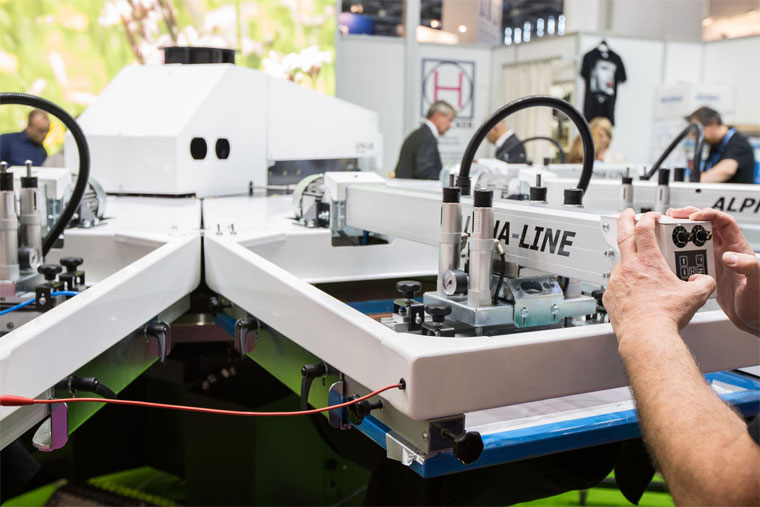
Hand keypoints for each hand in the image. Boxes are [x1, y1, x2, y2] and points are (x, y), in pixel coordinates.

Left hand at [603, 210, 715, 344]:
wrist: (646, 335)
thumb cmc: (665, 316)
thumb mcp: (694, 296)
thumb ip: (703, 283)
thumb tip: (703, 281)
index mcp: (648, 262)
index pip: (644, 229)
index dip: (647, 218)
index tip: (651, 216)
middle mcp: (629, 268)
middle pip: (623, 235)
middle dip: (625, 220)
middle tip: (627, 214)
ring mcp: (616, 281)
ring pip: (620, 263)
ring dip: (628, 260)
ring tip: (638, 266)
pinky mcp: (609, 296)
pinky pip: (616, 284)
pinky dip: (624, 283)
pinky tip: (633, 291)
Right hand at [668, 207, 758, 335]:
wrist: (753, 320)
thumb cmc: (759, 301)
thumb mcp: (756, 282)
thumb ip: (746, 266)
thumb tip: (728, 256)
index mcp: (738, 248)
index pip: (723, 222)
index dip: (709, 214)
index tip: (693, 216)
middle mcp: (725, 252)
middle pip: (704, 227)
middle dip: (687, 219)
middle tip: (671, 218)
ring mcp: (714, 262)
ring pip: (694, 242)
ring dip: (680, 238)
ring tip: (667, 236)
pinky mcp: (706, 273)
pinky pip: (689, 260)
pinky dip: (677, 256)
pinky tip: (670, 258)